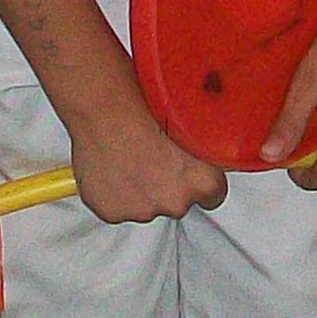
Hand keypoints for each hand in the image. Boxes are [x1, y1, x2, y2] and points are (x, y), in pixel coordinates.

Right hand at [69, 94, 228, 224]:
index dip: (200, 181)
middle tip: (152, 156)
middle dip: (166, 184)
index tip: (191, 171)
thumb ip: (204, 146)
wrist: (102, 108)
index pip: (214, 194)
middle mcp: (175, 201)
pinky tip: (111, 167)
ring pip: (145, 205)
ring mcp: (142, 210)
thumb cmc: (144, 105)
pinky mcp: (113, 212)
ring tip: (128, 158)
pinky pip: (117, 207)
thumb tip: (208, 145)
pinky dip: (113, 192)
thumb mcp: (190, 120)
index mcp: (203, 181)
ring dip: (139, 188)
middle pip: (177, 201)